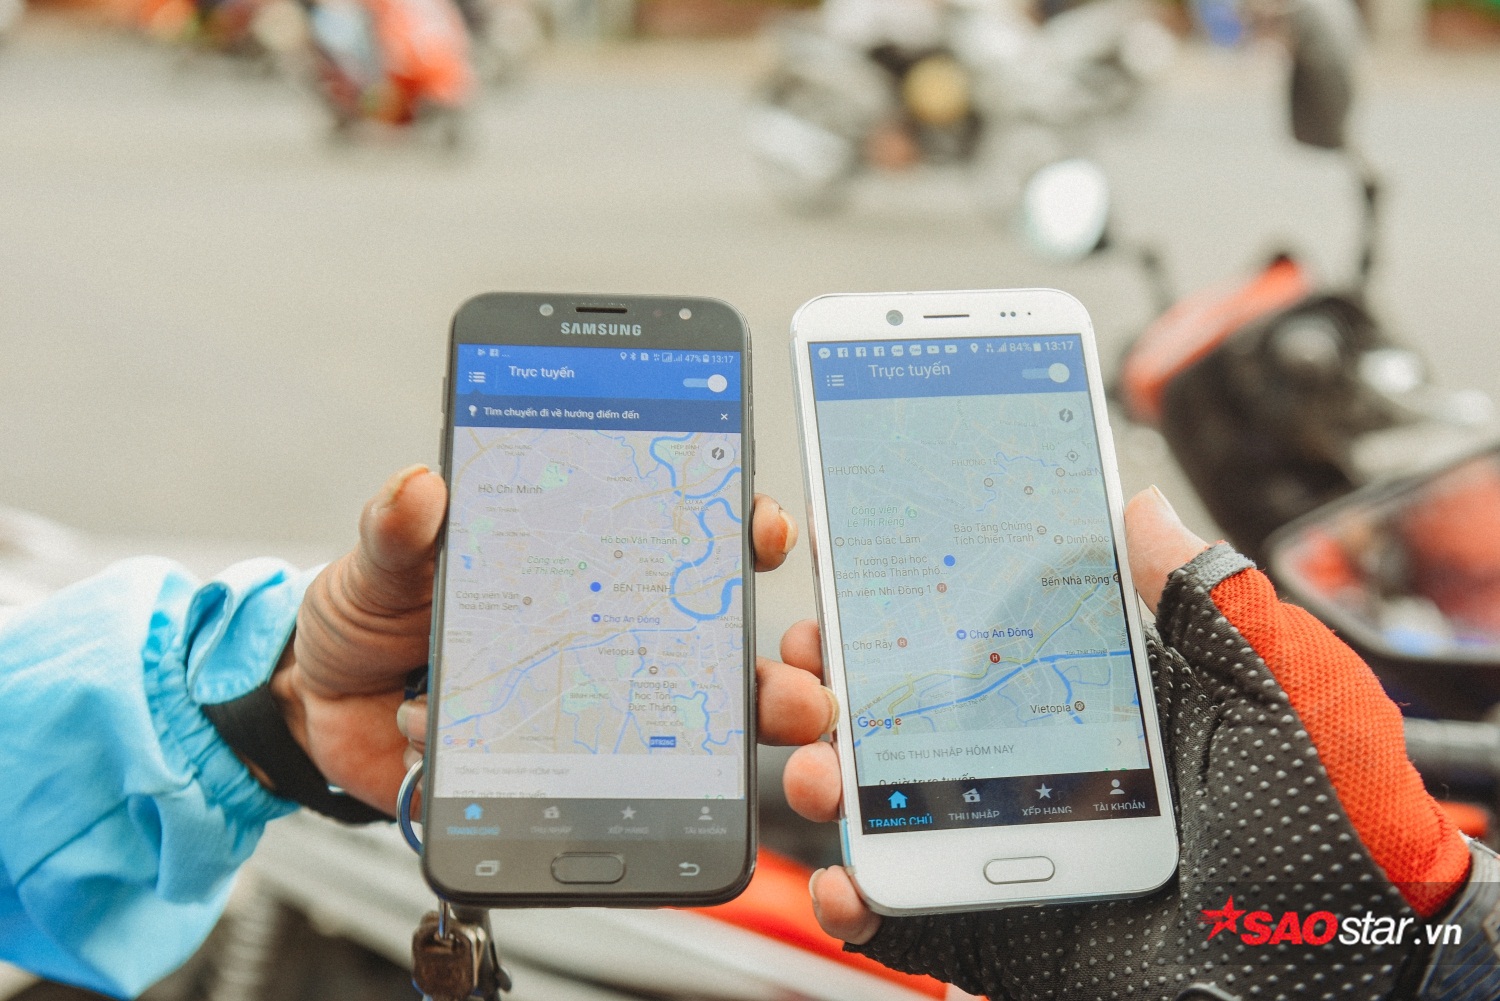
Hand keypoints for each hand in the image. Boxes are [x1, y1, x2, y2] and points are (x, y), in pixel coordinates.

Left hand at [390, 472, 833, 801]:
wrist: (314, 712)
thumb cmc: (365, 617)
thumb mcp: (377, 562)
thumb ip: (399, 530)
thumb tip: (423, 486)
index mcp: (569, 560)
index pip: (671, 534)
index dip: (729, 527)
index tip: (760, 527)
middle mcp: (592, 630)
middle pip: (703, 647)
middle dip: (767, 669)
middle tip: (799, 689)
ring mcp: (580, 705)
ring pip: (681, 726)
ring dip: (730, 742)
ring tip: (747, 759)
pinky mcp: (550, 770)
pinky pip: (599, 785)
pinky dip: (597, 787)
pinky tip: (557, 774)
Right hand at [776, 487, 1471, 999]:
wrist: (1346, 980)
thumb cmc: (1330, 831)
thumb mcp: (1278, 695)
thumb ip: (1208, 601)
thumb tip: (1141, 503)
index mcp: (1094, 695)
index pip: (978, 627)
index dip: (904, 593)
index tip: (842, 550)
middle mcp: (1036, 762)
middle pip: (906, 710)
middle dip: (835, 681)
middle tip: (812, 666)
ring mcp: (1008, 844)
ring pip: (886, 802)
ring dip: (825, 775)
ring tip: (821, 770)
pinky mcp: (994, 926)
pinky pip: (904, 913)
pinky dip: (857, 898)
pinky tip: (850, 880)